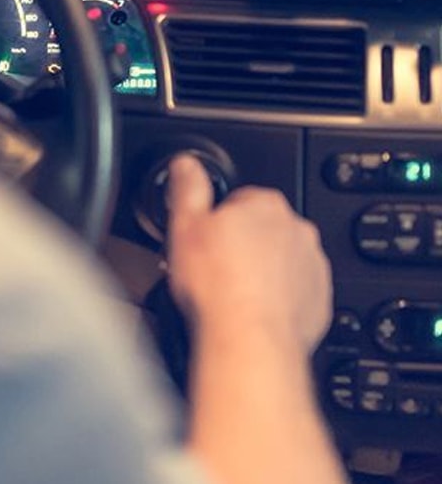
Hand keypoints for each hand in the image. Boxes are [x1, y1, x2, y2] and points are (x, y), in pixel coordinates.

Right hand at [165, 154, 332, 352]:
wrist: (248, 340)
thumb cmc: (217, 287)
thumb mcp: (184, 227)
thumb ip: (188, 188)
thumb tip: (186, 164)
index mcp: (265, 205)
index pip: (240, 199)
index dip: (217, 221)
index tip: (205, 240)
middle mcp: (297, 231)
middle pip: (262, 230)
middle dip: (241, 245)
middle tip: (214, 268)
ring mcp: (311, 266)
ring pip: (280, 261)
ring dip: (260, 271)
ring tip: (231, 292)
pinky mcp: (318, 299)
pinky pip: (294, 291)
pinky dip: (276, 298)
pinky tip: (250, 309)